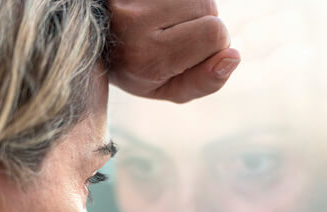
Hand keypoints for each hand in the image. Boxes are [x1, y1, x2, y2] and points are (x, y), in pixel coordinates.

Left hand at [108, 0, 239, 102]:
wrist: (92, 39)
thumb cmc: (133, 68)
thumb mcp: (166, 88)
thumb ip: (203, 82)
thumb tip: (233, 56)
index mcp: (146, 58)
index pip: (215, 34)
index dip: (213, 44)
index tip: (189, 51)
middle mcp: (134, 22)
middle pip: (208, 7)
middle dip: (200, 22)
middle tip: (169, 34)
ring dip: (187, 6)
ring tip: (159, 20)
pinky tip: (155, 8)